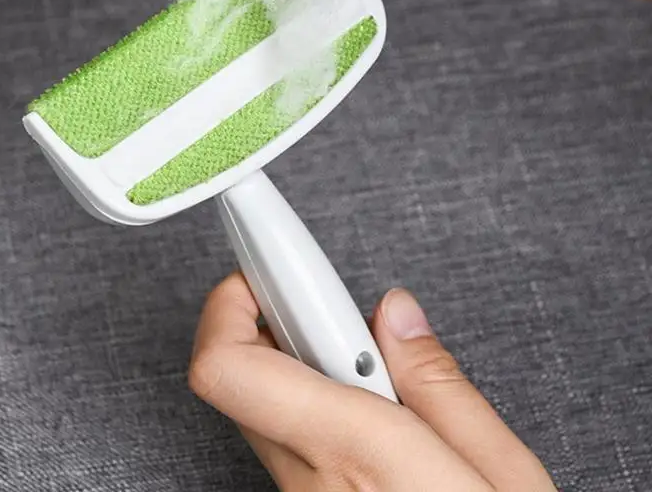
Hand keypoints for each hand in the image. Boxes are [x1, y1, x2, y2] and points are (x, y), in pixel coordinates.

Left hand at [189, 273, 555, 490]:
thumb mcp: (502, 476)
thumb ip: (440, 384)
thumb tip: (397, 313)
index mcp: (354, 453)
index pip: (231, 367)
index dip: (230, 302)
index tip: (262, 261)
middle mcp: (309, 478)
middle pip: (235, 373)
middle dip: (269, 316)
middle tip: (325, 303)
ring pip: (258, 402)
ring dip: (291, 356)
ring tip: (360, 357)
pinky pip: (281, 434)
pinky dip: (304, 395)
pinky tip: (360, 400)